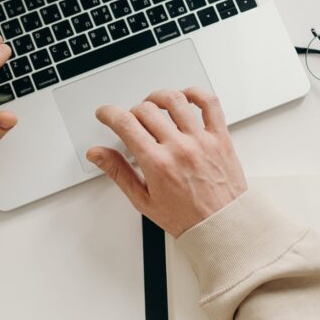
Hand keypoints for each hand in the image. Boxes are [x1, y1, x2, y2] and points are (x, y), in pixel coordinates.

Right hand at [87, 88, 246, 237]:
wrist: (222, 226)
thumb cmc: (186, 217)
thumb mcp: (143, 200)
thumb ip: (118, 172)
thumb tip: (97, 154)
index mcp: (158, 164)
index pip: (125, 124)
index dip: (109, 114)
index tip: (105, 114)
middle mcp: (179, 148)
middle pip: (146, 110)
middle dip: (131, 112)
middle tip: (131, 122)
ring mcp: (201, 140)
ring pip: (175, 100)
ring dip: (158, 97)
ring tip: (153, 106)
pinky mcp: (220, 137)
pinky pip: (210, 104)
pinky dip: (196, 93)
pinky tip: (185, 98)